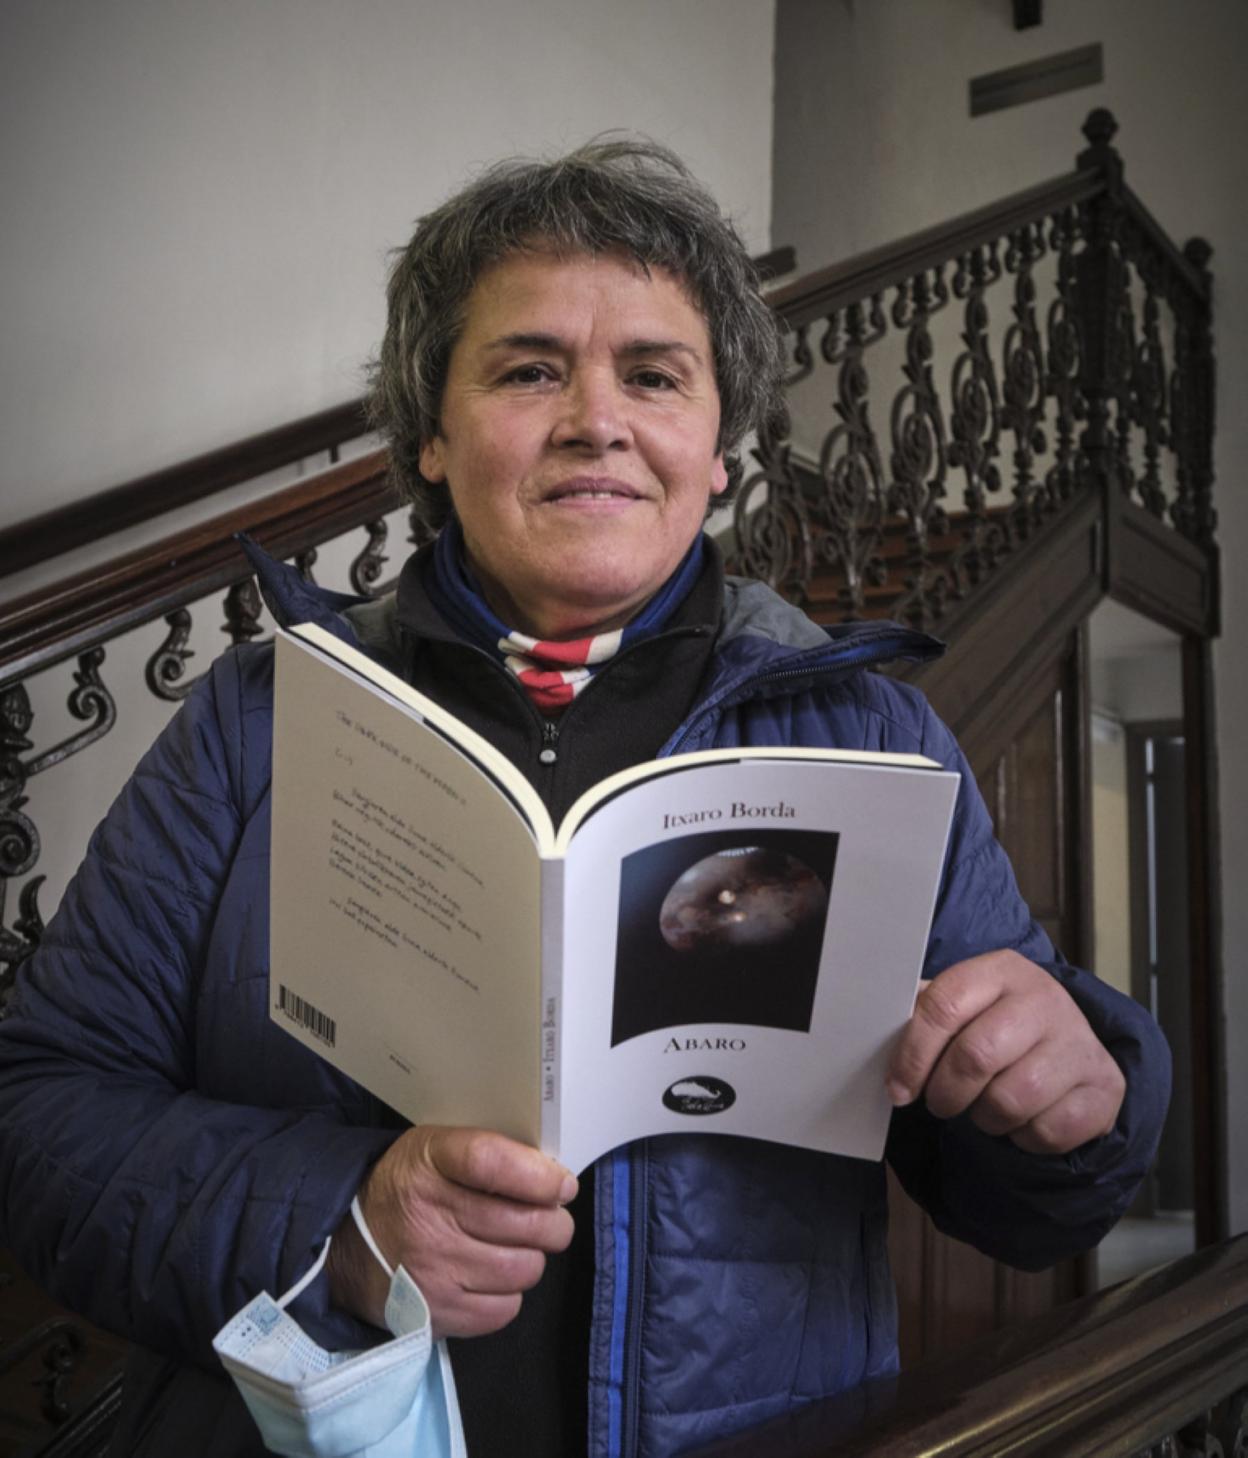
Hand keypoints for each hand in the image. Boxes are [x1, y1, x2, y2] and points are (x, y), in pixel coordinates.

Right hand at [328, 1125, 576, 1337]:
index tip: (562, 1184)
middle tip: (551, 1220)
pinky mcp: (437, 1314)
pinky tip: (493, 1277)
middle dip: (554, 1223)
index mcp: (429, 1165)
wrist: (348, 1245)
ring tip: (518, 1248)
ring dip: (532, 1258)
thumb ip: (490, 1154)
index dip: (539, 1176)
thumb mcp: (435, 1149)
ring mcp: (433, 1272)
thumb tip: (555, 1179)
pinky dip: (510, 1293)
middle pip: (524, 1224)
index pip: (492, 1163)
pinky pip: (505, 1308)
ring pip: (523, 1269)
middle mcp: (429, 1219)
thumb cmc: (409, 1188)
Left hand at [886, 950, 1125, 1154]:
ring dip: (985, 1119)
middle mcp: (1044, 999)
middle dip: (946, 1092)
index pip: (942, 1007)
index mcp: (1000, 970)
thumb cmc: (1001, 1026)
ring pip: (1010, 1100)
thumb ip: (925, 1014)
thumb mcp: (966, 1006)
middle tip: (940, 1103)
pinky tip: (1024, 1119)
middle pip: (975, 1056)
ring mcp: (1079, 1043)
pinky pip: (1046, 1131)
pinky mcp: (1103, 1087)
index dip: (912, 1054)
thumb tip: (870, 1030)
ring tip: (984, 1108)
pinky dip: (1024, 1138)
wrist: (1074, 1046)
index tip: (898, 1089)